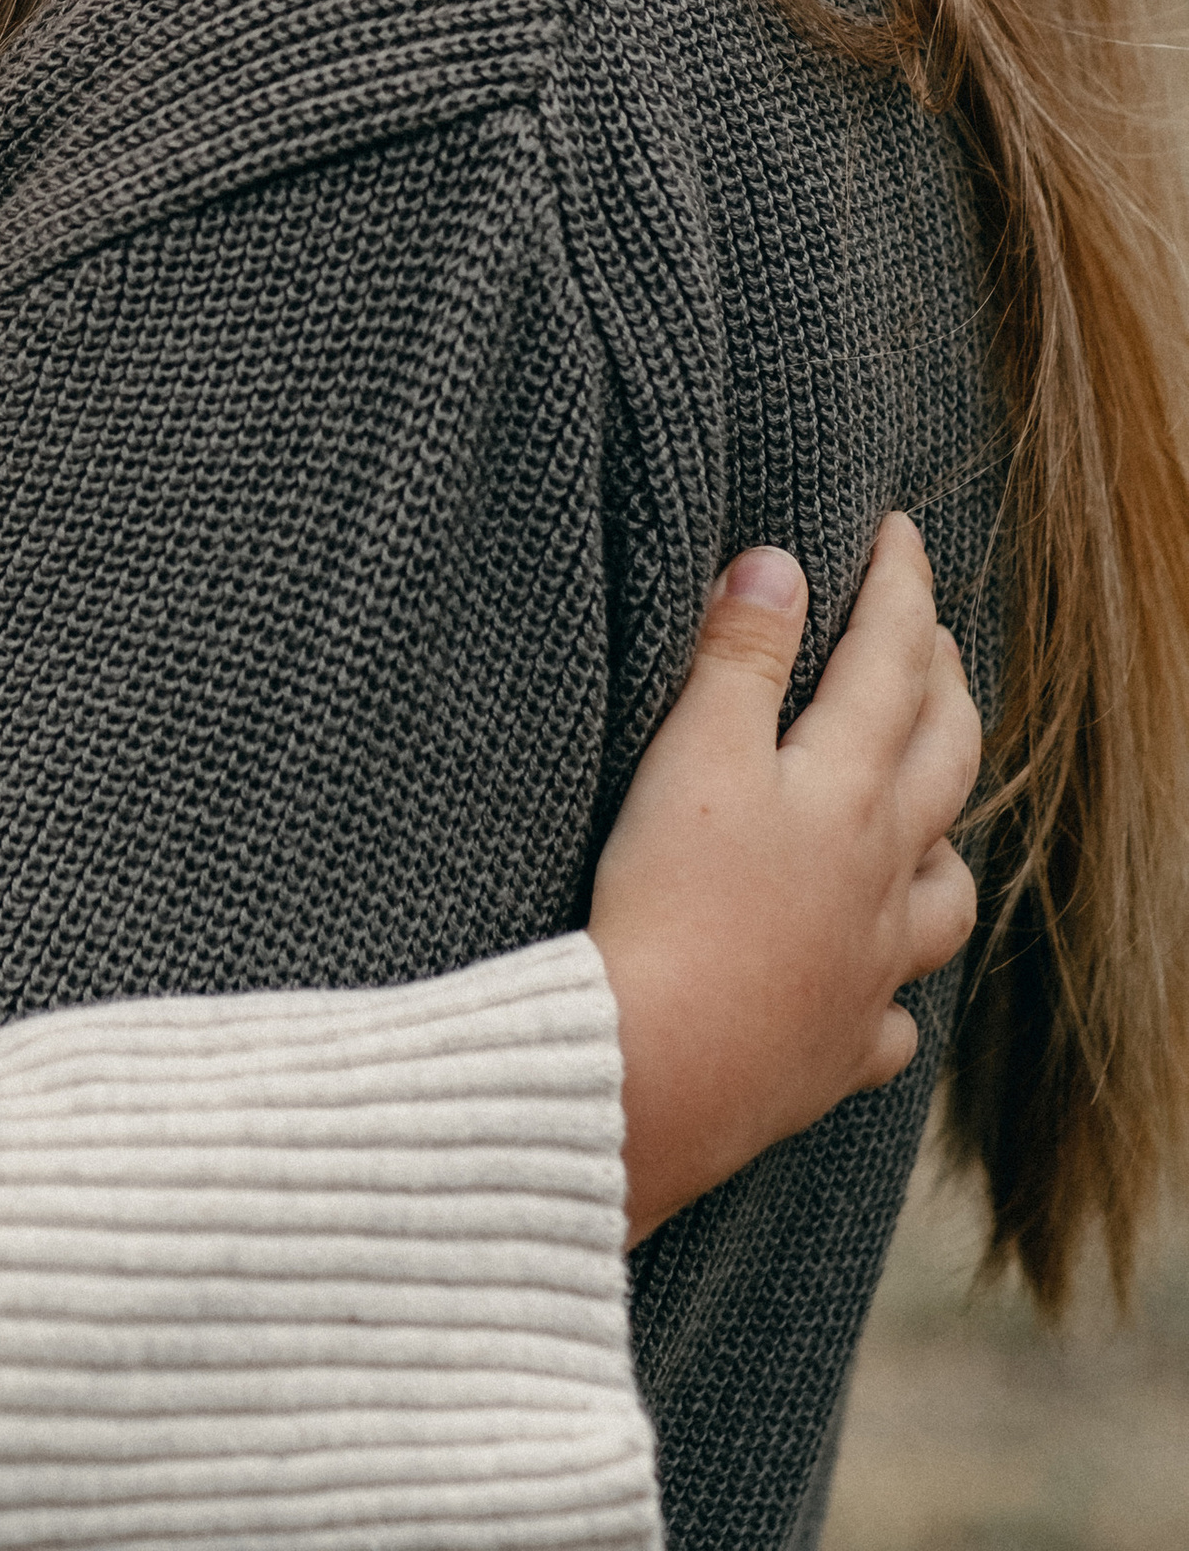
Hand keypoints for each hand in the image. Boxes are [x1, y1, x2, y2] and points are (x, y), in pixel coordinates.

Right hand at [589, 512, 981, 1244]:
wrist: (653, 1066)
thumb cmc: (668, 901)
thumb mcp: (692, 753)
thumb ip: (739, 656)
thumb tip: (782, 563)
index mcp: (847, 789)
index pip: (893, 660)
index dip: (900, 586)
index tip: (899, 532)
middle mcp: (881, 874)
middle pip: (945, 761)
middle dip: (942, 683)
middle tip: (927, 635)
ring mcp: (868, 967)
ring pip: (945, 895)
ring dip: (944, 837)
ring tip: (922, 810)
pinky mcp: (835, 1050)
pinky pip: (889, 1016)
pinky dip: (889, 984)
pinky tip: (868, 976)